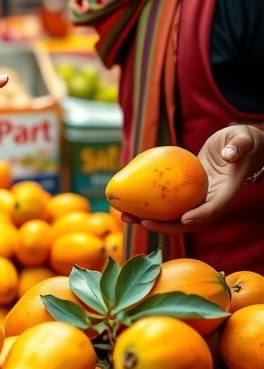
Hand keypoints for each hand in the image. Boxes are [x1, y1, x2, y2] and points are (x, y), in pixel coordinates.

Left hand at [121, 125, 263, 234]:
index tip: (184, 218)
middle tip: (141, 222)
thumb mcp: (244, 141)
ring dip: (149, 220)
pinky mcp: (186, 194)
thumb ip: (238, 146)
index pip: (213, 209)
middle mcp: (211, 202)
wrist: (236, 148)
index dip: (200, 216)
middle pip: (188, 222)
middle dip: (164, 227)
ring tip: (124, 216)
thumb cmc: (243, 142)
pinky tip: (126, 199)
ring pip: (172, 216)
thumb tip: (229, 154)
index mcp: (226, 193)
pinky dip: (147, 203)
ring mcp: (197, 200)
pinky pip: (166, 203)